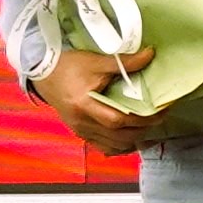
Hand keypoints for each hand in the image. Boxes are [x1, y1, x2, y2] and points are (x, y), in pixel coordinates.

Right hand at [35, 46, 150, 153]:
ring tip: (149, 126)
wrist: (42, 72)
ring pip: (112, 145)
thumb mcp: (96, 61)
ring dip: (134, 139)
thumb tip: (151, 55)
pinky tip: (132, 139)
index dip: (142, 118)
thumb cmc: (68, 66)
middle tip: (159, 116)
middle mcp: (81, 122)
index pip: (118, 120)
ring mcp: (80, 129)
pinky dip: (120, 146)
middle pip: (118, 136)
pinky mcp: (80, 132)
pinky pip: (103, 147)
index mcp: (83, 105)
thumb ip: (124, 62)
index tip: (160, 110)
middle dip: (143, 129)